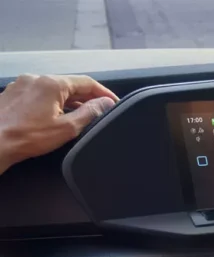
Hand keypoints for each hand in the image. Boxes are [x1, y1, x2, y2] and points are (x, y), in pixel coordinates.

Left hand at [0, 74, 116, 173]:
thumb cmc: (28, 136)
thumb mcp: (67, 128)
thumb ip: (90, 113)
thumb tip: (105, 103)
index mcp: (52, 83)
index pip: (86, 82)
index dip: (104, 93)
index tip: (114, 103)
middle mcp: (36, 78)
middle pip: (70, 85)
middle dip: (86, 98)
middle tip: (100, 112)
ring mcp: (23, 84)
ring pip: (54, 89)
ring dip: (69, 101)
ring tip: (79, 116)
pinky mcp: (14, 93)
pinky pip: (40, 93)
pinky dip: (53, 102)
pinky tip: (56, 116)